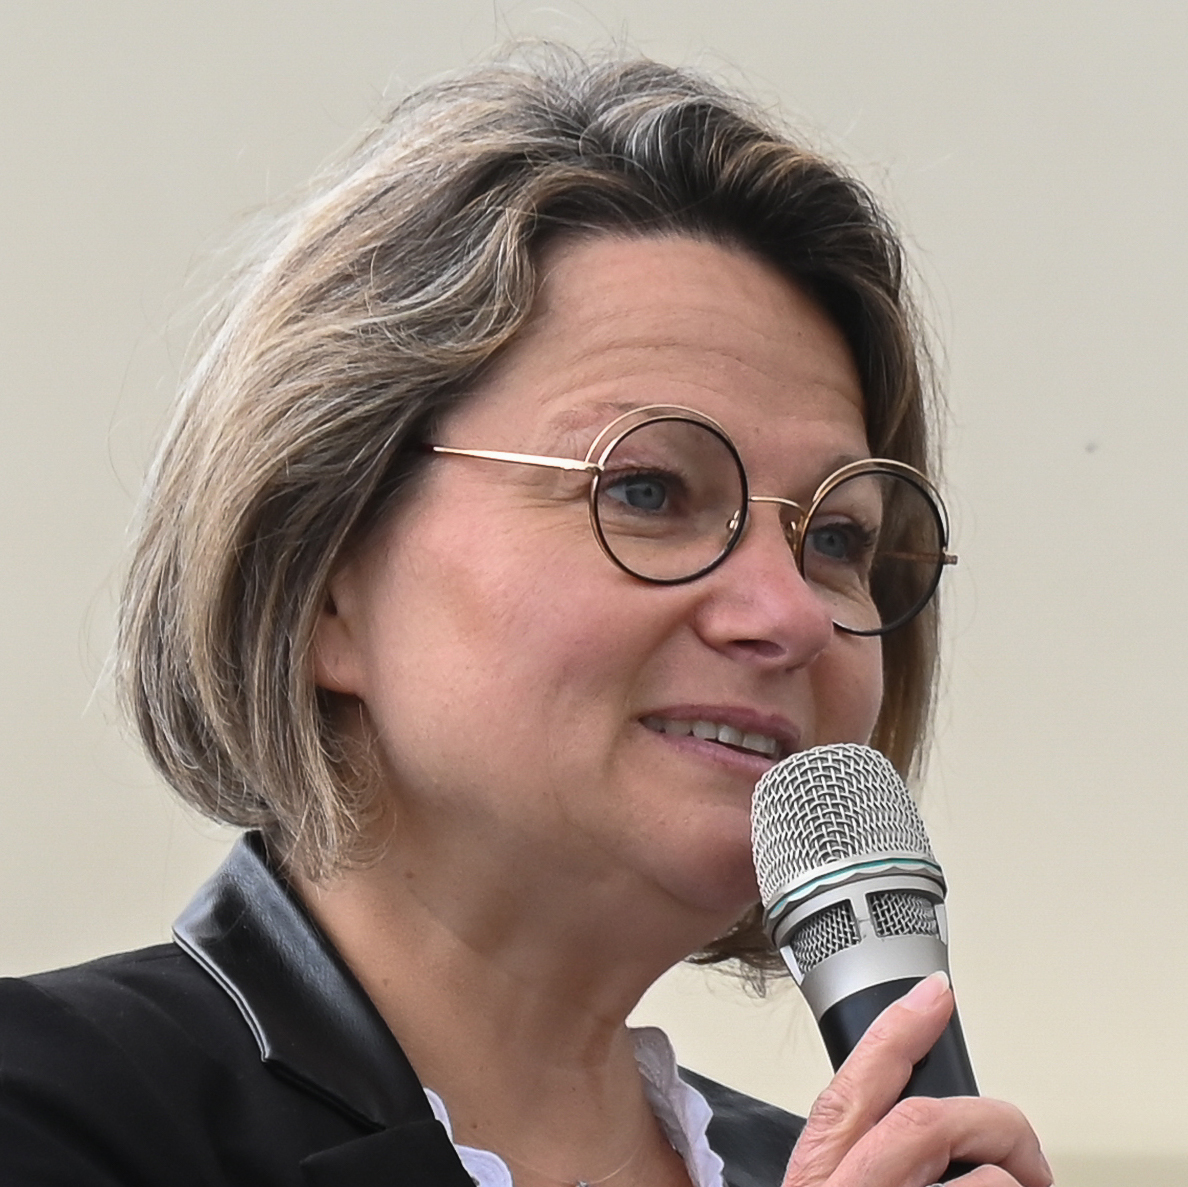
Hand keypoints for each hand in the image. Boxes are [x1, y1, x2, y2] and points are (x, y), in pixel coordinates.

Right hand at [782, 972, 1052, 1186]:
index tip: (936, 991)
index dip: (899, 1028)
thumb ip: (852, 1156)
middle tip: (1027, 1155)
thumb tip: (910, 1135)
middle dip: (992, 1124)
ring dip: (1013, 1181)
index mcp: (815, 1176)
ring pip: (979, 1177)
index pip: (852, 1085)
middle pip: (924, 1120)